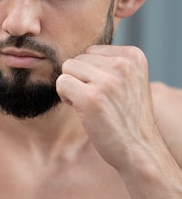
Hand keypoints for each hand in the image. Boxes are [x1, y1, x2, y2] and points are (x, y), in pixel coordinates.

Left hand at [56, 45, 158, 170]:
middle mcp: (123, 64)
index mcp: (133, 56)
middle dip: (79, 79)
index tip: (105, 90)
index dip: (89, 72)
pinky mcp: (91, 98)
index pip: (91, 51)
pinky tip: (81, 109)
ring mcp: (107, 81)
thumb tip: (75, 55)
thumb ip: (109, 64)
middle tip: (96, 100)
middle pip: (77, 59)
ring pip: (67, 69)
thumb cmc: (127, 116)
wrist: (138, 148)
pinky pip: (61, 83)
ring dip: (71, 87)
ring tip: (90, 104)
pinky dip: (64, 96)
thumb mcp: (128, 81)